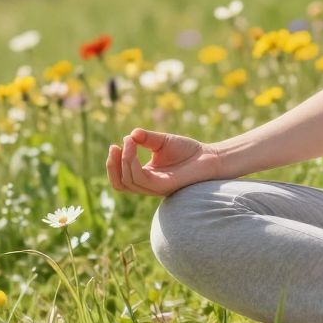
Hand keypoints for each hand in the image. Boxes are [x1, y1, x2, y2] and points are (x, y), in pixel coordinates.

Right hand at [106, 128, 226, 197]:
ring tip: (129, 142)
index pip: (120, 178)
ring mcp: (155, 187)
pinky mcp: (164, 186)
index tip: (116, 144)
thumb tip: (130, 135)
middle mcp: (148, 184)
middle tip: (115, 146)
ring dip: (124, 160)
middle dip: (113, 165)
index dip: (113, 164)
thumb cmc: (188, 150)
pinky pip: (141, 179)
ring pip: (128, 181)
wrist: (210, 157)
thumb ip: (146, 139)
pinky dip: (133, 162)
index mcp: (146, 176)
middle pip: (119, 184)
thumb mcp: (162, 141)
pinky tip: (134, 146)